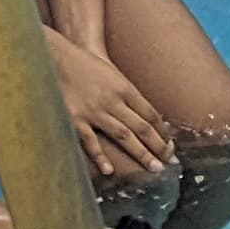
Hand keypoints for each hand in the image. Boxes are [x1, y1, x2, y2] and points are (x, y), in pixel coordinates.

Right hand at [41, 25, 179, 183]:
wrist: (59, 58)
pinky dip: (100, 156)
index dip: (162, 131)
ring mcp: (95, 111)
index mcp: (125, 89)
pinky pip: (91, 141)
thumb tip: (148, 117)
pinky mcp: (75, 119)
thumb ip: (129, 96)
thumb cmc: (89, 67)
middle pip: (141, 127)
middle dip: (158, 146)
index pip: (150, 114)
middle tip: (170, 162)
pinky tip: (110, 170)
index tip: (170, 146)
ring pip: (123, 135)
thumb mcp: (114, 76)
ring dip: (140, 153)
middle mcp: (113, 100)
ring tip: (154, 168)